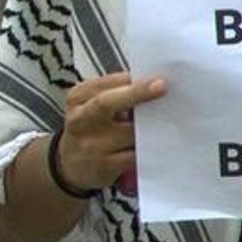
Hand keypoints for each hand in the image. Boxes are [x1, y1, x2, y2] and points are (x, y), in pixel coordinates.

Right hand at [54, 71, 165, 192]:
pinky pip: (134, 155)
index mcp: (77, 98)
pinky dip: (149, 148)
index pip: (102, 85)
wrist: (71, 164)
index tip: (154, 75)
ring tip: (171, 117)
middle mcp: (80, 120)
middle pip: (106, 103)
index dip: (128, 80)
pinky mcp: (105, 166)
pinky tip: (161, 142)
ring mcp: (91, 144)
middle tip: (162, 85)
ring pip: (129, 132)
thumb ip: (113, 93)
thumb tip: (151, 82)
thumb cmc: (89, 127)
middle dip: (136, 93)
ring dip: (152, 125)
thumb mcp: (89, 105)